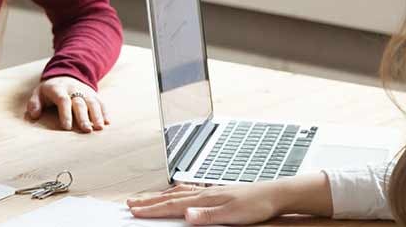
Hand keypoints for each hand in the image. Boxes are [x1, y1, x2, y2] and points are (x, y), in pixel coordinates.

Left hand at [25, 76, 108, 132]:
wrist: (66, 74)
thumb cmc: (50, 90)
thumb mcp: (38, 93)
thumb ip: (34, 103)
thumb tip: (34, 115)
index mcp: (58, 89)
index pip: (63, 100)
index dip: (65, 114)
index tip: (67, 127)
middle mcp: (74, 89)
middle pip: (79, 103)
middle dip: (83, 117)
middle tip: (86, 129)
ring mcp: (85, 91)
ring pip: (92, 102)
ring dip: (97, 115)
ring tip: (99, 127)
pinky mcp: (93, 94)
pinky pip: (100, 102)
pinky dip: (105, 112)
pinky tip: (107, 122)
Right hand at [127, 182, 283, 224]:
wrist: (274, 194)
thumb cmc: (256, 205)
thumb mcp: (232, 215)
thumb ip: (207, 215)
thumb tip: (186, 214)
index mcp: (204, 199)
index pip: (172, 206)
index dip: (151, 209)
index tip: (134, 211)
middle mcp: (204, 193)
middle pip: (169, 198)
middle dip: (148, 201)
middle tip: (130, 203)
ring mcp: (209, 192)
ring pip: (177, 193)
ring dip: (159, 196)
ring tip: (145, 198)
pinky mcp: (216, 193)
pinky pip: (189, 191)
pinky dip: (177, 192)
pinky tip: (177, 190)